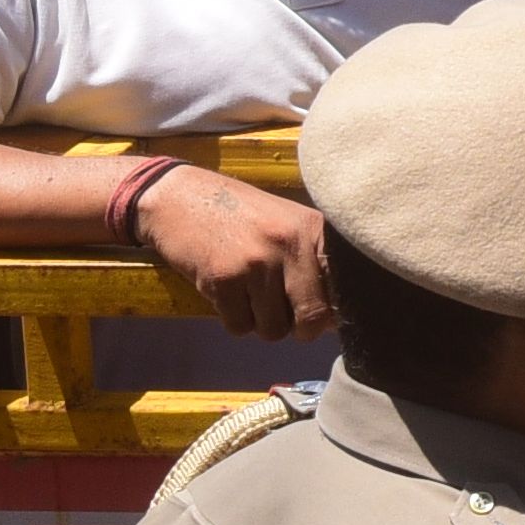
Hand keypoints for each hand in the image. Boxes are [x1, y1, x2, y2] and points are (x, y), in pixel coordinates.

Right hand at [136, 168, 329, 334]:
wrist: (181, 197)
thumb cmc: (241, 215)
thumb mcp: (288, 224)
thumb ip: (315, 261)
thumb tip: (336, 317)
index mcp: (314, 229)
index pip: (344, 286)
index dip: (335, 310)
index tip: (325, 314)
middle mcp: (290, 244)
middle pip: (312, 316)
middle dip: (300, 327)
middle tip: (284, 314)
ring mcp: (256, 263)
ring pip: (274, 328)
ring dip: (261, 322)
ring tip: (250, 295)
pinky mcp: (223, 279)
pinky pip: (239, 326)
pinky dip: (234, 318)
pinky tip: (228, 293)